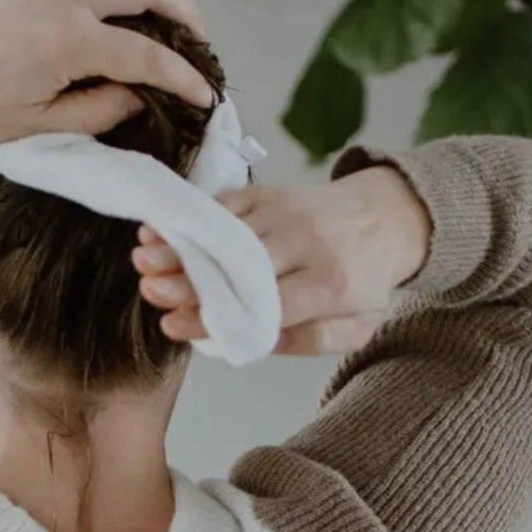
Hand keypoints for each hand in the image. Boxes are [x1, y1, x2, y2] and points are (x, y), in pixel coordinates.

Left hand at [0, 0, 215, 142]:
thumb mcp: (38, 127)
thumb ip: (98, 113)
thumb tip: (138, 97)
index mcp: (67, 44)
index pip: (146, 57)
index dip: (183, 78)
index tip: (205, 95)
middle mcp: (66, 0)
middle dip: (186, 18)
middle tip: (201, 48)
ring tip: (178, 17)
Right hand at [131, 165, 432, 354]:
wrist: (389, 216)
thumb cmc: (365, 281)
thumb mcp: (356, 327)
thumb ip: (310, 339)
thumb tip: (256, 339)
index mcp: (332, 282)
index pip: (266, 303)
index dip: (218, 315)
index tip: (176, 326)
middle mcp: (308, 241)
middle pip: (240, 263)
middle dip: (192, 277)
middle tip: (151, 290)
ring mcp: (286, 211)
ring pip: (226, 231)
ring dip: (182, 244)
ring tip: (143, 260)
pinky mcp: (269, 192)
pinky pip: (224, 205)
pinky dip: (190, 218)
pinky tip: (160, 230)